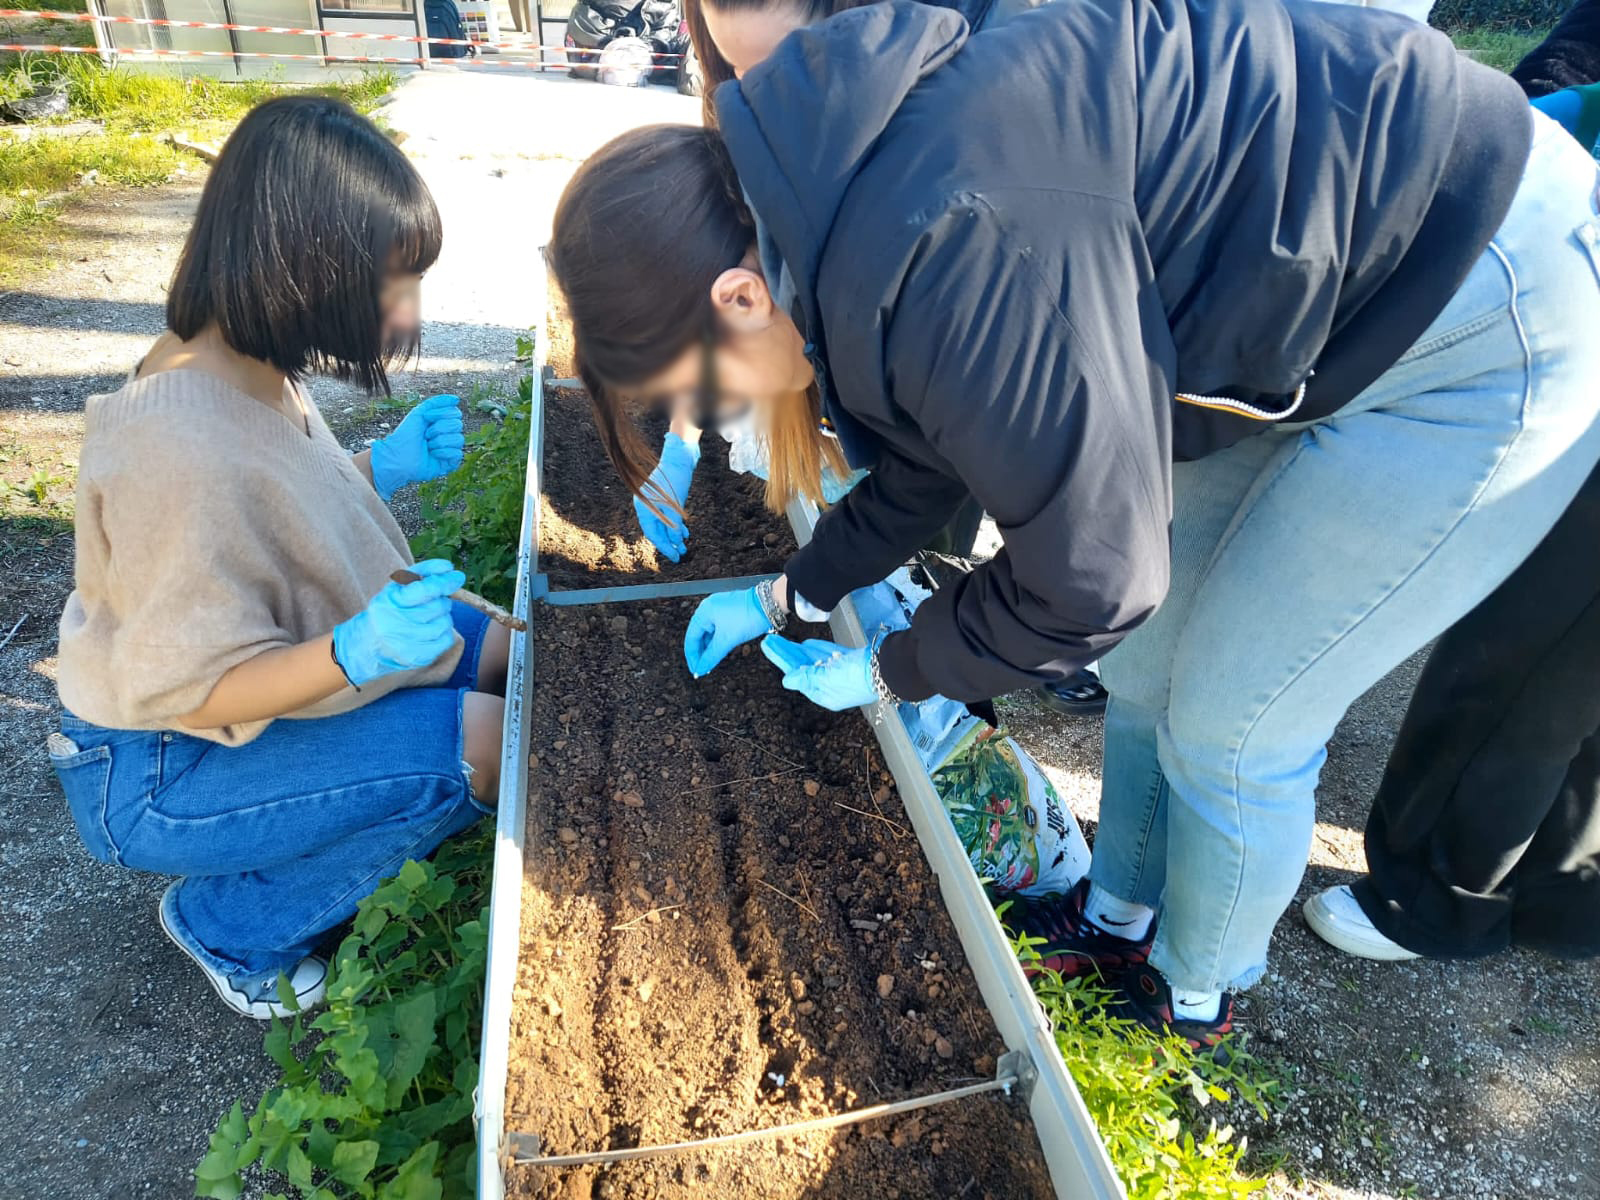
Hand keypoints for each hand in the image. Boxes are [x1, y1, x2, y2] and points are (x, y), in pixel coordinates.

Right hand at [332, 559, 463, 685]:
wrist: (370, 644)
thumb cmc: (389, 609)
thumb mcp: (398, 587)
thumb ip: (422, 573)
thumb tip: (449, 568)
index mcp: (390, 602)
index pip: (423, 589)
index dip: (443, 582)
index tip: (457, 576)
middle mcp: (396, 624)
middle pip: (437, 606)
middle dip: (441, 601)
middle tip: (433, 602)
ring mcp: (406, 643)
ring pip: (444, 623)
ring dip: (443, 617)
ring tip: (429, 617)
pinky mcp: (417, 658)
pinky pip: (446, 640)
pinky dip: (444, 633)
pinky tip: (431, 631)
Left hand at [370, 394, 465, 499]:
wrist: (399, 456)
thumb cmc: (406, 435)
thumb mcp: (419, 413)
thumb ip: (436, 402)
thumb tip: (456, 399)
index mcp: (442, 422)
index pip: (455, 413)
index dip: (441, 414)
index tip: (426, 418)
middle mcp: (448, 434)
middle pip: (458, 425)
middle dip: (438, 429)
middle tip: (425, 435)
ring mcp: (450, 448)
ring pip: (458, 439)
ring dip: (439, 442)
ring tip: (428, 446)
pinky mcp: (450, 462)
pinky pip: (457, 453)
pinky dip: (442, 453)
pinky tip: (433, 455)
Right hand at [634, 432, 698, 561]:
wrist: (679, 459)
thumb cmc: (674, 481)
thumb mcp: (675, 507)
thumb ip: (673, 526)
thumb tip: (675, 542)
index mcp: (644, 508)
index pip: (652, 533)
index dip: (664, 547)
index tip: (675, 556)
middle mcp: (647, 507)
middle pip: (658, 531)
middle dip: (670, 543)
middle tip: (681, 555)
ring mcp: (655, 503)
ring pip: (664, 525)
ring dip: (674, 536)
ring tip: (685, 546)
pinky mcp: (664, 500)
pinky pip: (668, 517)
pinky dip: (676, 525)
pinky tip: (685, 532)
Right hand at [683, 587, 771, 677]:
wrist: (770, 605)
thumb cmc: (749, 615)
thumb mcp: (727, 640)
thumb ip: (711, 656)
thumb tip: (701, 668)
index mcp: (704, 612)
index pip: (691, 638)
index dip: (693, 656)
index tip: (695, 669)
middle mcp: (709, 608)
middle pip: (699, 635)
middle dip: (700, 653)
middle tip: (703, 667)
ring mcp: (720, 609)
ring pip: (709, 633)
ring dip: (709, 648)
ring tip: (711, 661)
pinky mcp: (730, 611)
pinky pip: (718, 629)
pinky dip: (718, 641)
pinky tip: (720, 650)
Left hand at [760, 634, 877, 711]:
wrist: (885, 669)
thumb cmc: (856, 677)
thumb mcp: (826, 678)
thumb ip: (806, 677)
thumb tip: (786, 680)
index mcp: (822, 693)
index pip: (795, 674)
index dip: (780, 659)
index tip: (767, 645)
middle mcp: (829, 685)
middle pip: (801, 666)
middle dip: (785, 653)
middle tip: (769, 639)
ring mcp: (840, 673)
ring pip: (812, 659)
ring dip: (796, 649)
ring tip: (780, 639)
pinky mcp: (849, 661)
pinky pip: (827, 655)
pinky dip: (816, 649)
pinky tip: (805, 643)